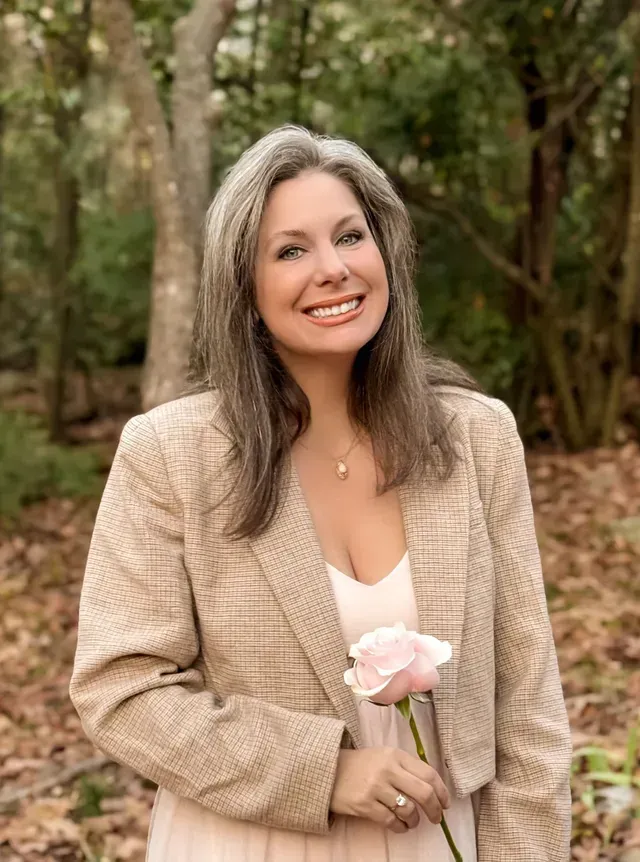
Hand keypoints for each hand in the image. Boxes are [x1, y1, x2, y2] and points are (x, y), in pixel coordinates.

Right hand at [329, 747, 449, 833]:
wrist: (329, 770)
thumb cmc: (362, 764)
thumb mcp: (385, 757)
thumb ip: (406, 768)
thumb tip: (433, 789)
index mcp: (395, 755)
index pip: (428, 773)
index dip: (442, 791)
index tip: (445, 803)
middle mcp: (387, 769)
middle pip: (424, 793)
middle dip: (435, 810)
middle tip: (437, 818)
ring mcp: (376, 787)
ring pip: (408, 809)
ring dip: (415, 820)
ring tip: (412, 821)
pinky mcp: (365, 804)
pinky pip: (391, 821)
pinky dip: (400, 827)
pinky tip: (400, 826)